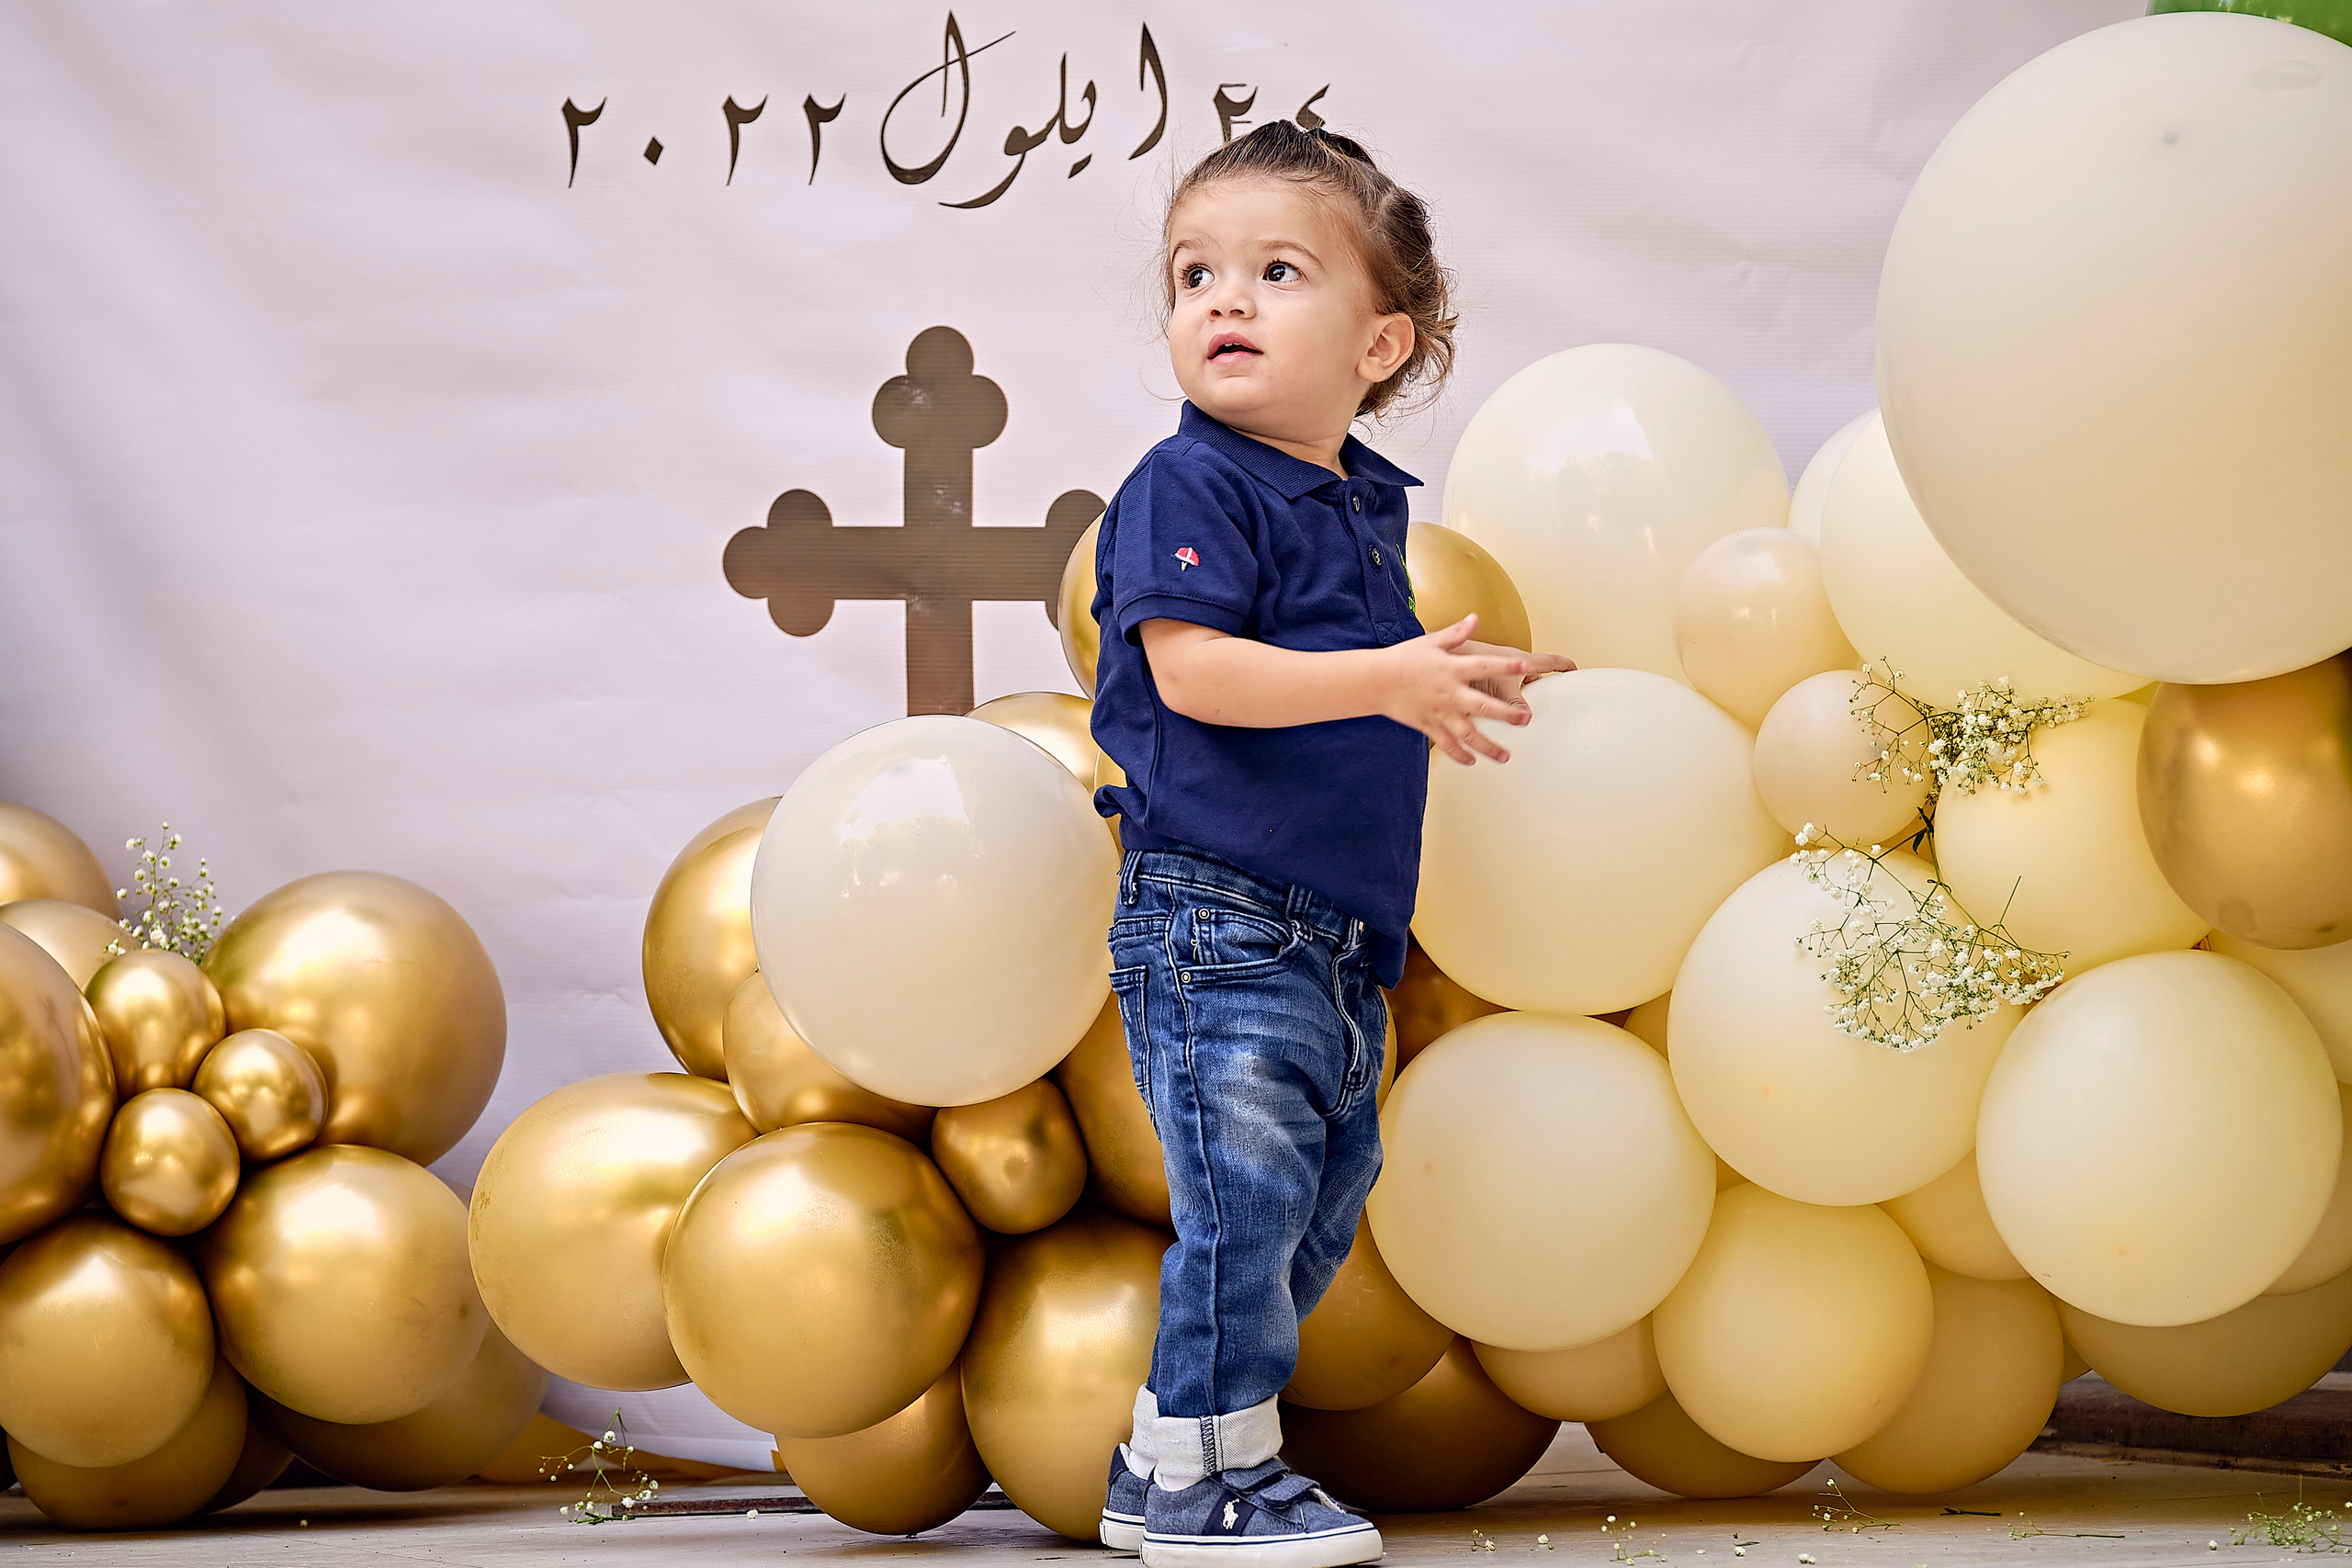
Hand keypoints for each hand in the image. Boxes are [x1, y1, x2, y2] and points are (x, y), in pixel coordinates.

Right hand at [1379, 614, 1537, 764]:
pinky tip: (1472, 760)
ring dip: (1489, 747)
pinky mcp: (1429, 726)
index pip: (1484, 666)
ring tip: (1505, 756)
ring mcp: (1440, 713)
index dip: (1505, 665)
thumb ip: (1456, 632)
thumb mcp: (1431, 641)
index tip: (1524, 666)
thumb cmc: (1403, 659)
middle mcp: (1450, 693)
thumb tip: (1475, 618)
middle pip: (1483, 707)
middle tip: (1524, 720)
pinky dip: (1460, 755)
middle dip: (1506, 715)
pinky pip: (1447, 744)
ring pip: (1469, 735)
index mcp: (1452, 669)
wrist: (1375, 681)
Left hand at [1456, 639, 1577, 710]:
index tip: (1574, 668)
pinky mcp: (1479, 682)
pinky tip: (1498, 719)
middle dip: (1541, 688)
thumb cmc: (1465, 663)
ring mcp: (1494, 673)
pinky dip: (1501, 704)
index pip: (1548, 662)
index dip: (1563, 665)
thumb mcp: (1498, 687)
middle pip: (1533, 677)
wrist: (1438, 661)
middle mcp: (1507, 666)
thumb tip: (1527, 718)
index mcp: (1517, 661)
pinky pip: (1497, 693)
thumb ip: (1514, 703)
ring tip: (1522, 716)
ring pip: (1515, 687)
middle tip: (1549, 701)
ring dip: (1520, 699)